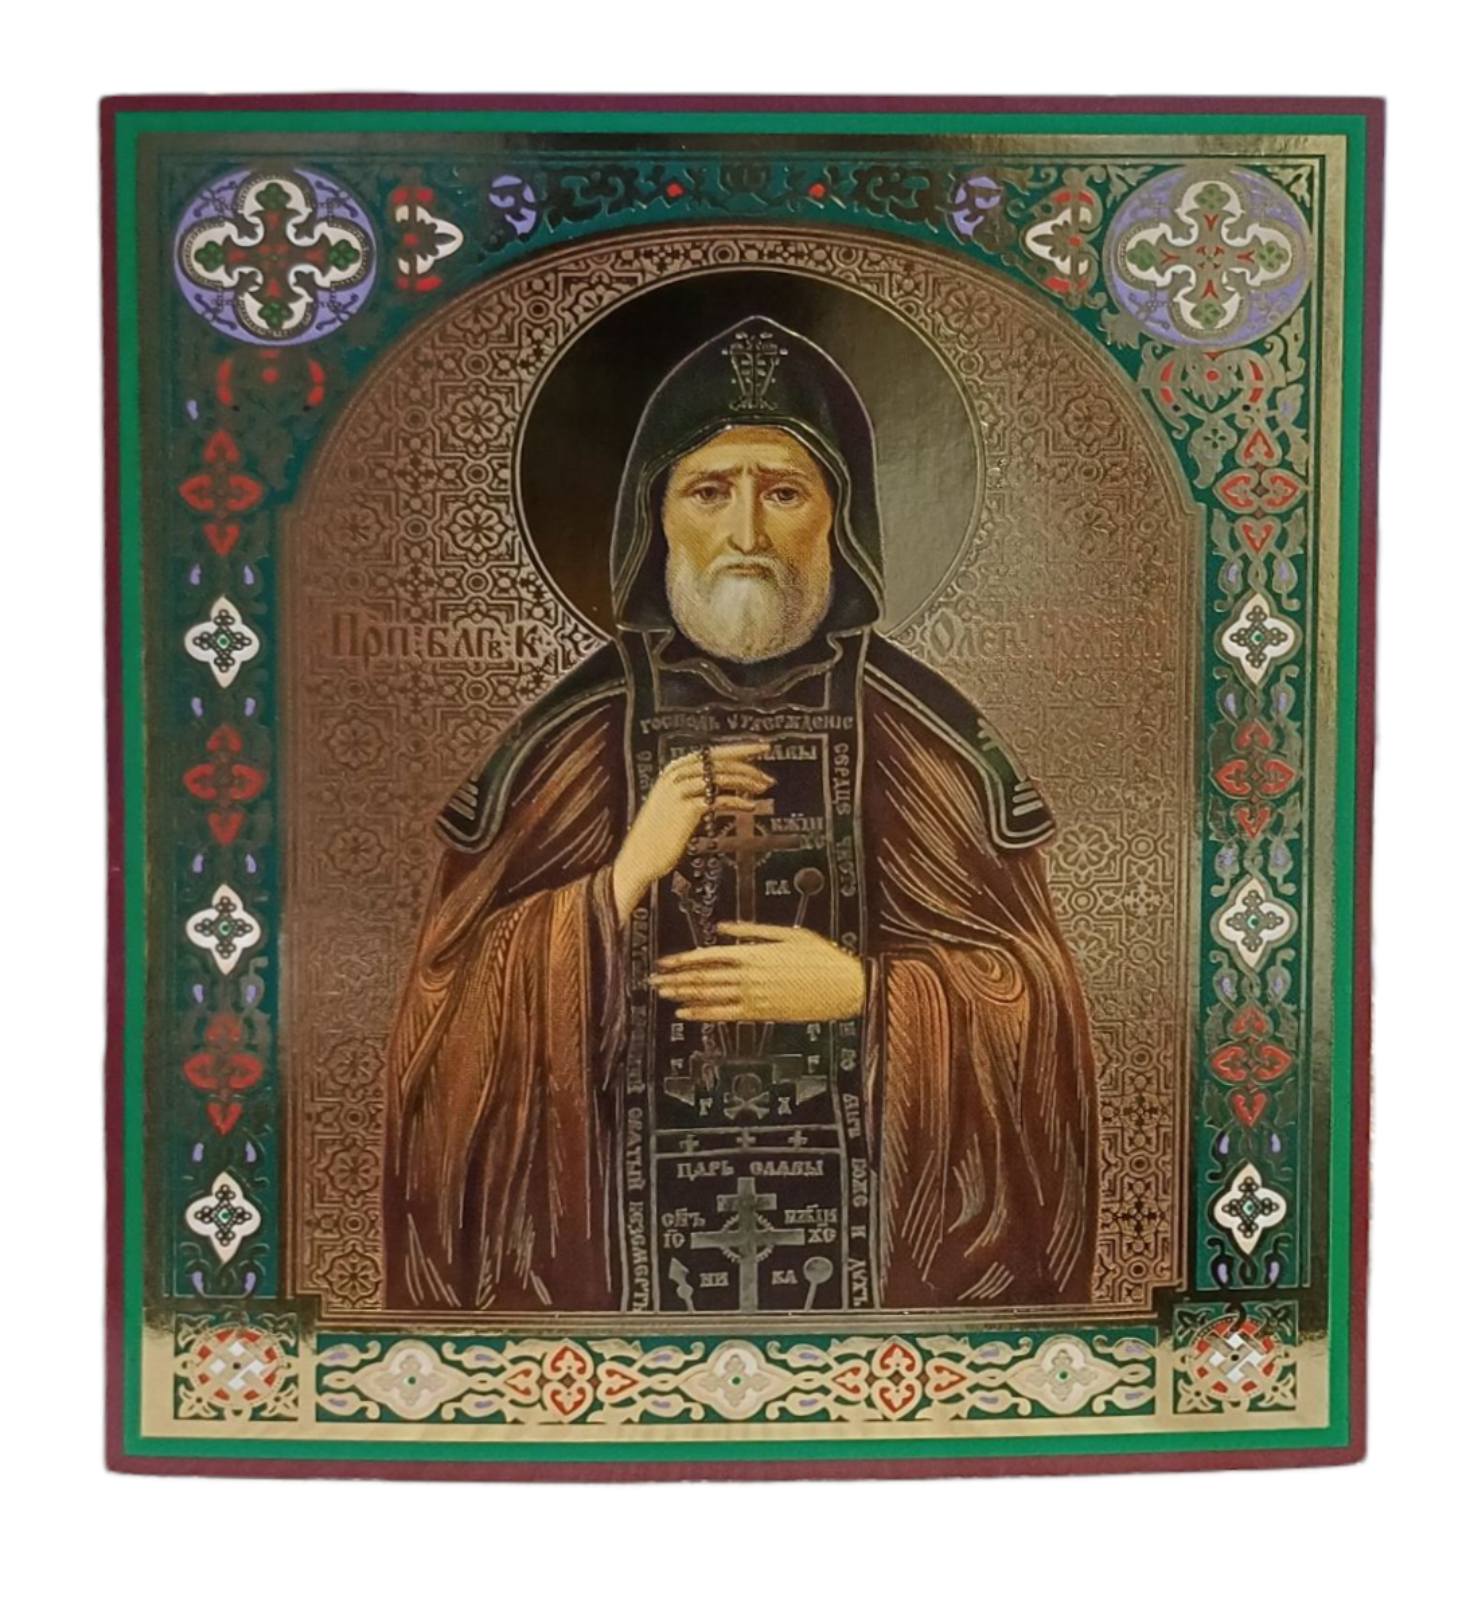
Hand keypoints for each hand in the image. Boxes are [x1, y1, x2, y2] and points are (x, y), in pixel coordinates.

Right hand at [612, 743, 771, 922]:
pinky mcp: (686, 809)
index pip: (712, 753)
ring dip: (746, 782)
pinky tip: (751, 808)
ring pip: (720, 778)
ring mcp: (679, 791)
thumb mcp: (673, 803)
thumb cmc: (658, 834)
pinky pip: (718, 800)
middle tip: (769, 774)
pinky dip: (738, 802)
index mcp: (673, 769)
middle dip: (748, 765)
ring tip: (764, 789)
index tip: (761, 748)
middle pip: (719, 762)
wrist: (639, 857)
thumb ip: (693, 788)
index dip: (739, 749)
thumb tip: (723, 782)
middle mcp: (675, 776)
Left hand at [649, 922, 865, 1021]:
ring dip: (683, 995)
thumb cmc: (820, 957)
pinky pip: (724, 1015)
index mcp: (753, 953)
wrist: (843, 987)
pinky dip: (702, 1014)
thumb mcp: (788, 934)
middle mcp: (748, 976)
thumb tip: (721, 927)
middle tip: (653, 979)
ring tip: (663, 994)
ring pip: (709, 996)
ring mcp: (753, 997)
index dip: (683, 959)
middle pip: (703, 977)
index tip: (665, 960)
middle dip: (675, 978)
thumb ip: (750, 930)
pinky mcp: (760, 1013)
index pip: (708, 956)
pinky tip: (686, 1014)